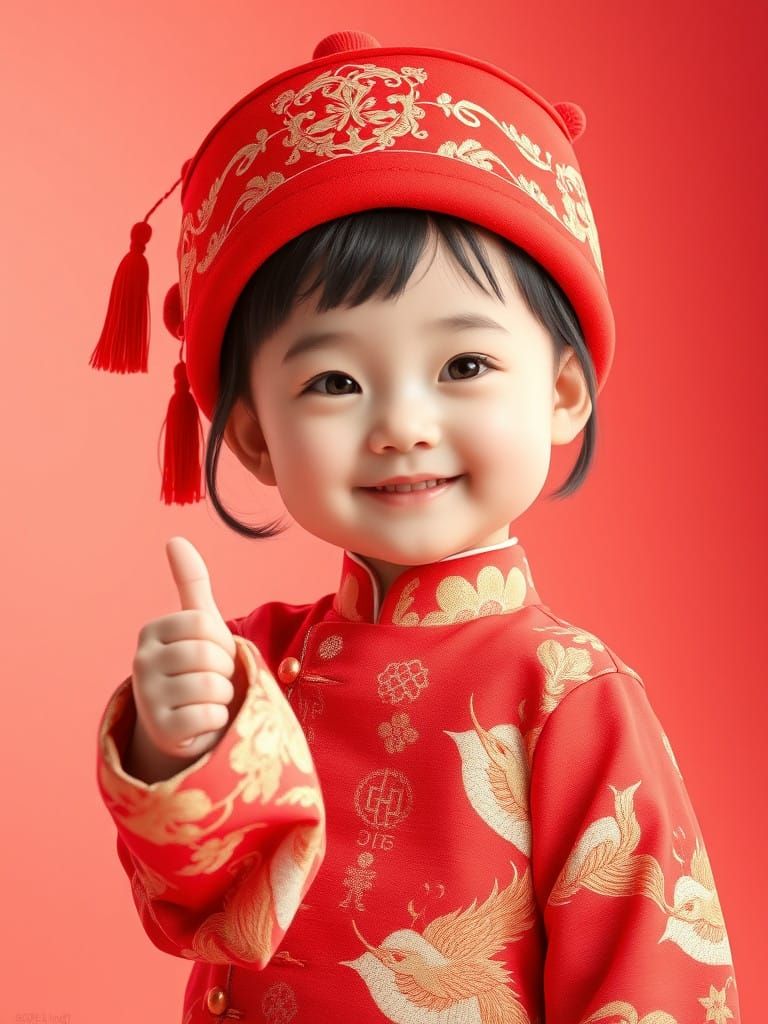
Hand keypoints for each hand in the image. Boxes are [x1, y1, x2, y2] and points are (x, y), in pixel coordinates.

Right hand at [130, 536, 237, 760]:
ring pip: (211, 687)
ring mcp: (146, 698)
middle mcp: (141, 662)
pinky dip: (217, 718)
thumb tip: (175, 539)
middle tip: (212, 678)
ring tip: (208, 698)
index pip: (204, 624)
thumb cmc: (199, 666)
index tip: (212, 652)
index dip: (221, 640)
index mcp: (152, 631)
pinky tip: (202, 719)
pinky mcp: (159, 731)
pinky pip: (208, 716)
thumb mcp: (198, 623)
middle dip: (224, 669)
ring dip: (223, 695)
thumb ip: (190, 582)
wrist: (187, 722)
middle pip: (208, 655)